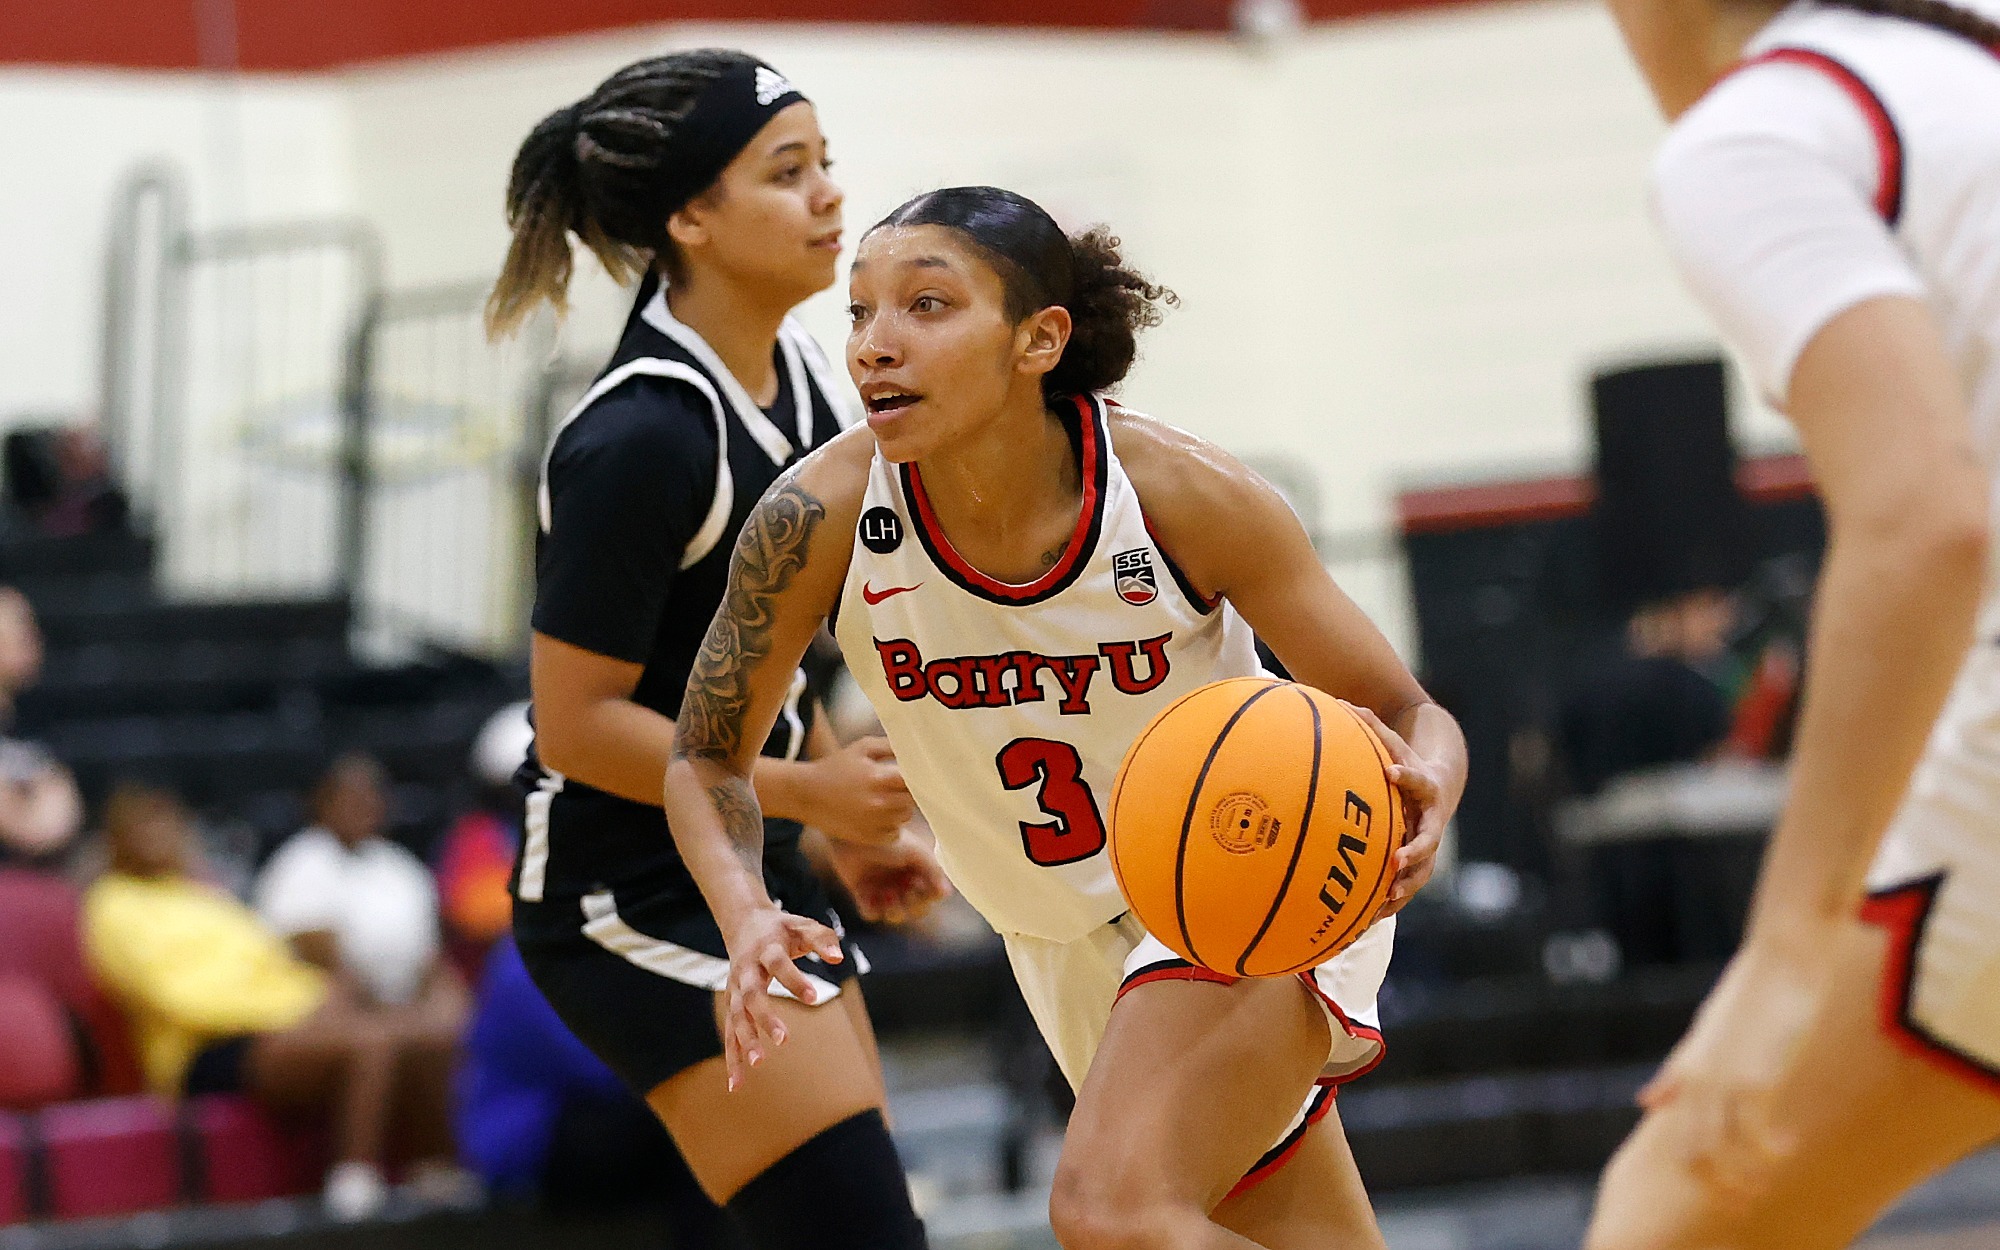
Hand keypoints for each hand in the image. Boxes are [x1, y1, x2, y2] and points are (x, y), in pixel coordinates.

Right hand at [719, 904, 844, 1092]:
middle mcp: (746, 971)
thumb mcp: (803, 924)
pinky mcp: (732, 1004)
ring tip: (758, 1064)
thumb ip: (822, 939)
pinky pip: (729, 1034)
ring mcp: (735, 989)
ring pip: (736, 1017)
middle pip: (751, 995)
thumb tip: (838, 958)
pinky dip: (732, 1058)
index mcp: (765, 949)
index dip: (794, 980)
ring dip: (745, 1041)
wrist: (744, 923)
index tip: (813, 997)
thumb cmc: (781, 928)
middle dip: (765, 1017)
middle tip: (784, 1039)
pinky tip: (736, 1084)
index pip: (778, 964)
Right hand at [808, 735, 916, 845]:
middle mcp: (878, 803)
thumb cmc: (836, 766)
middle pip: (912, 801)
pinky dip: (891, 826)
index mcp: (878, 778)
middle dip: (908, 793)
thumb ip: (889, 746)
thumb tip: (913, 750)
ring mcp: (873, 822)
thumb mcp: (861, 748)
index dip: (918, 778)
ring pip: (905, 817)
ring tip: (885, 799)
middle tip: (898, 787)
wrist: (807, 794)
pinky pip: (894, 834)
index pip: (914, 781)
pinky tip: (880, 815)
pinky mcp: (866, 837)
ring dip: (901, 808)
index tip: (916, 776)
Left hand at [826, 828, 952, 925]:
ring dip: (894, 911)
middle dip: (914, 905)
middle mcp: (902, 882)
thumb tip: (947, 893)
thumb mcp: (916, 852)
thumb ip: (934, 871)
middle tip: (907, 892)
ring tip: (888, 896)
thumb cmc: (888, 839)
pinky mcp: (863, 894)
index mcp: (917, 871)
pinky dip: (872, 910)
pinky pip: (871, 914)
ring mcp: (883, 889)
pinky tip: (869, 896)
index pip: (932, 895)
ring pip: (896, 915)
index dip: (929, 896)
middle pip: (917, 909)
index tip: (922, 885)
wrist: (854, 833)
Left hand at [1348, 703, 1447, 917]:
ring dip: (1402, 889)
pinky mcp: (1418, 866)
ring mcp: (1428, 847)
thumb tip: (1341, 701)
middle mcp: (1431, 822)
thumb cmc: (1406, 762)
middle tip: (1395, 862)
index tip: (1392, 771)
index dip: (1407, 776)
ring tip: (1381, 904)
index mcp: (1426, 790)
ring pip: (1420, 873)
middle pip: (1428, 840)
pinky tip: (1362, 924)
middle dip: (1414, 852)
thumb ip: (1371, 726)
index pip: (1419, 780)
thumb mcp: (1394, 743)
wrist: (1439, 786)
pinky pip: (1404, 889)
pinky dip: (1388, 905)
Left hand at [1633, 933, 1830, 1198]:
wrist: (1780, 957)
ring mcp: (1723, 1080)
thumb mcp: (1705, 1032)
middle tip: (1746, 1201)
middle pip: (1691, 1153)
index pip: (1675, 1135)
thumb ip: (1677, 1070)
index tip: (1722, 1187)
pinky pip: (1753, 1133)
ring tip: (1765, 1186)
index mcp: (1685, 1069)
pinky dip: (1767, 1151)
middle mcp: (1697, 1078)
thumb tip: (1645, 1101)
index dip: (1695, 1169)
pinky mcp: (1755, 1078)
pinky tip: (1786, 1148)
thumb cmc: (1751, 991)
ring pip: (1719, 1151)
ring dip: (1743, 1178)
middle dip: (1717, 1185)